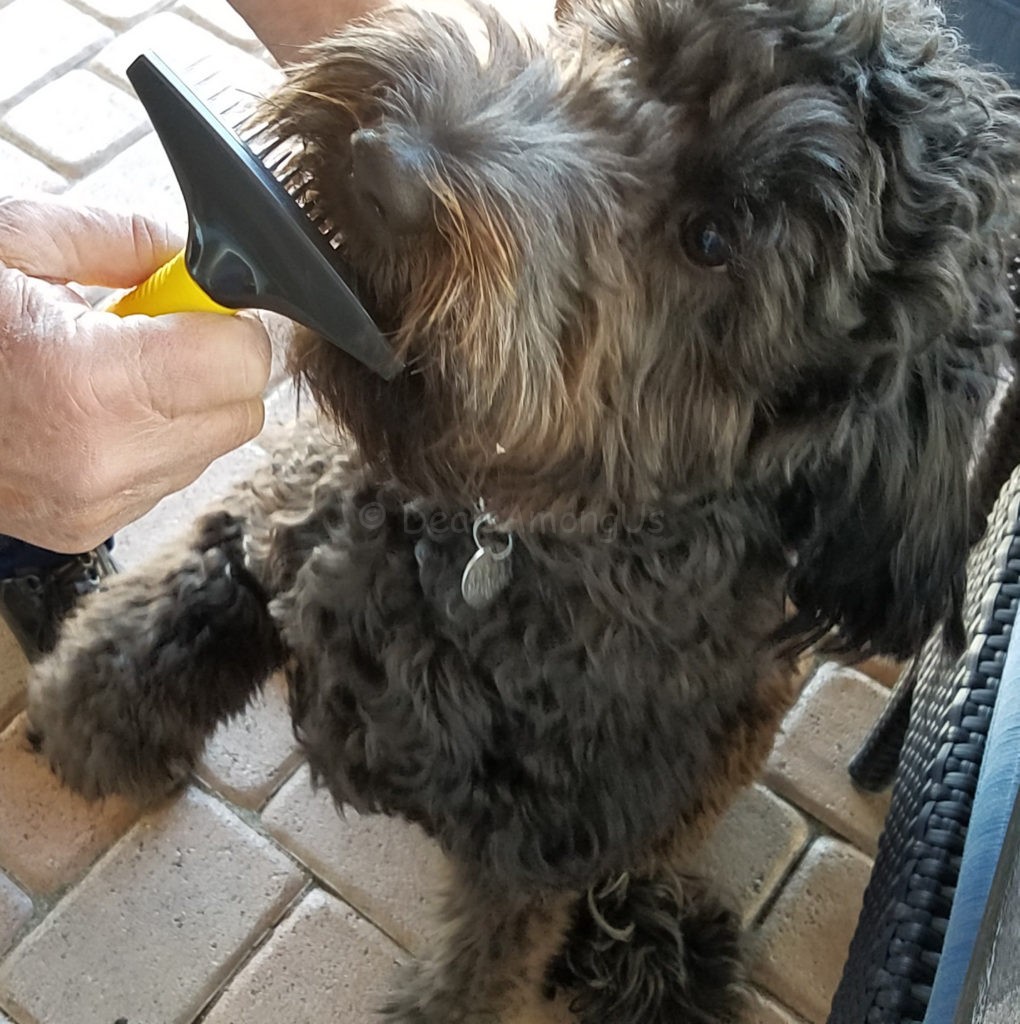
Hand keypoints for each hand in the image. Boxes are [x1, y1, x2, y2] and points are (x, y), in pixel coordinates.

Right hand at [0, 197, 271, 552]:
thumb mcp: (14, 242)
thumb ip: (123, 238)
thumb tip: (200, 258)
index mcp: (88, 383)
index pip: (243, 364)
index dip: (227, 323)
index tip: (197, 305)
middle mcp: (101, 459)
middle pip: (240, 413)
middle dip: (213, 366)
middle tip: (153, 335)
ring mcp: (95, 504)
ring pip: (210, 449)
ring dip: (183, 407)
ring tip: (108, 373)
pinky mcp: (87, 528)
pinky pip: (169, 477)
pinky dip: (151, 442)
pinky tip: (93, 411)